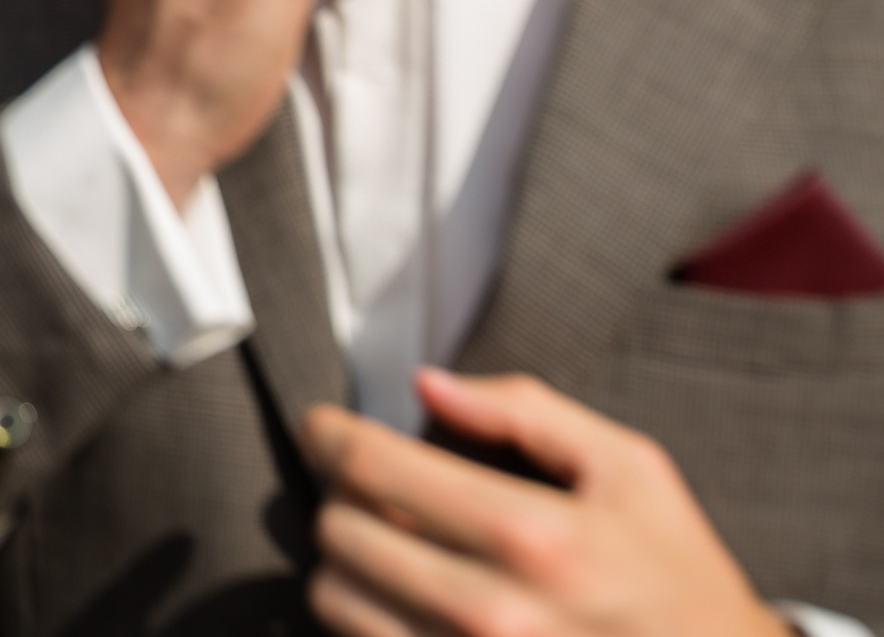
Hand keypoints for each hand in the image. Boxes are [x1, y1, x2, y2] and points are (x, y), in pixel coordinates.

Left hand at [303, 369, 790, 636]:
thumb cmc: (675, 575)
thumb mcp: (630, 471)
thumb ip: (525, 411)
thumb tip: (428, 384)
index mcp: (534, 537)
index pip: (371, 467)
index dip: (327, 434)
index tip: (323, 427)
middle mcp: (494, 614)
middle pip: (338, 533)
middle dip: (343, 498)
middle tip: (373, 491)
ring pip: (334, 600)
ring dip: (346, 564)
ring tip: (389, 548)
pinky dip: (365, 619)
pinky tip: (402, 601)